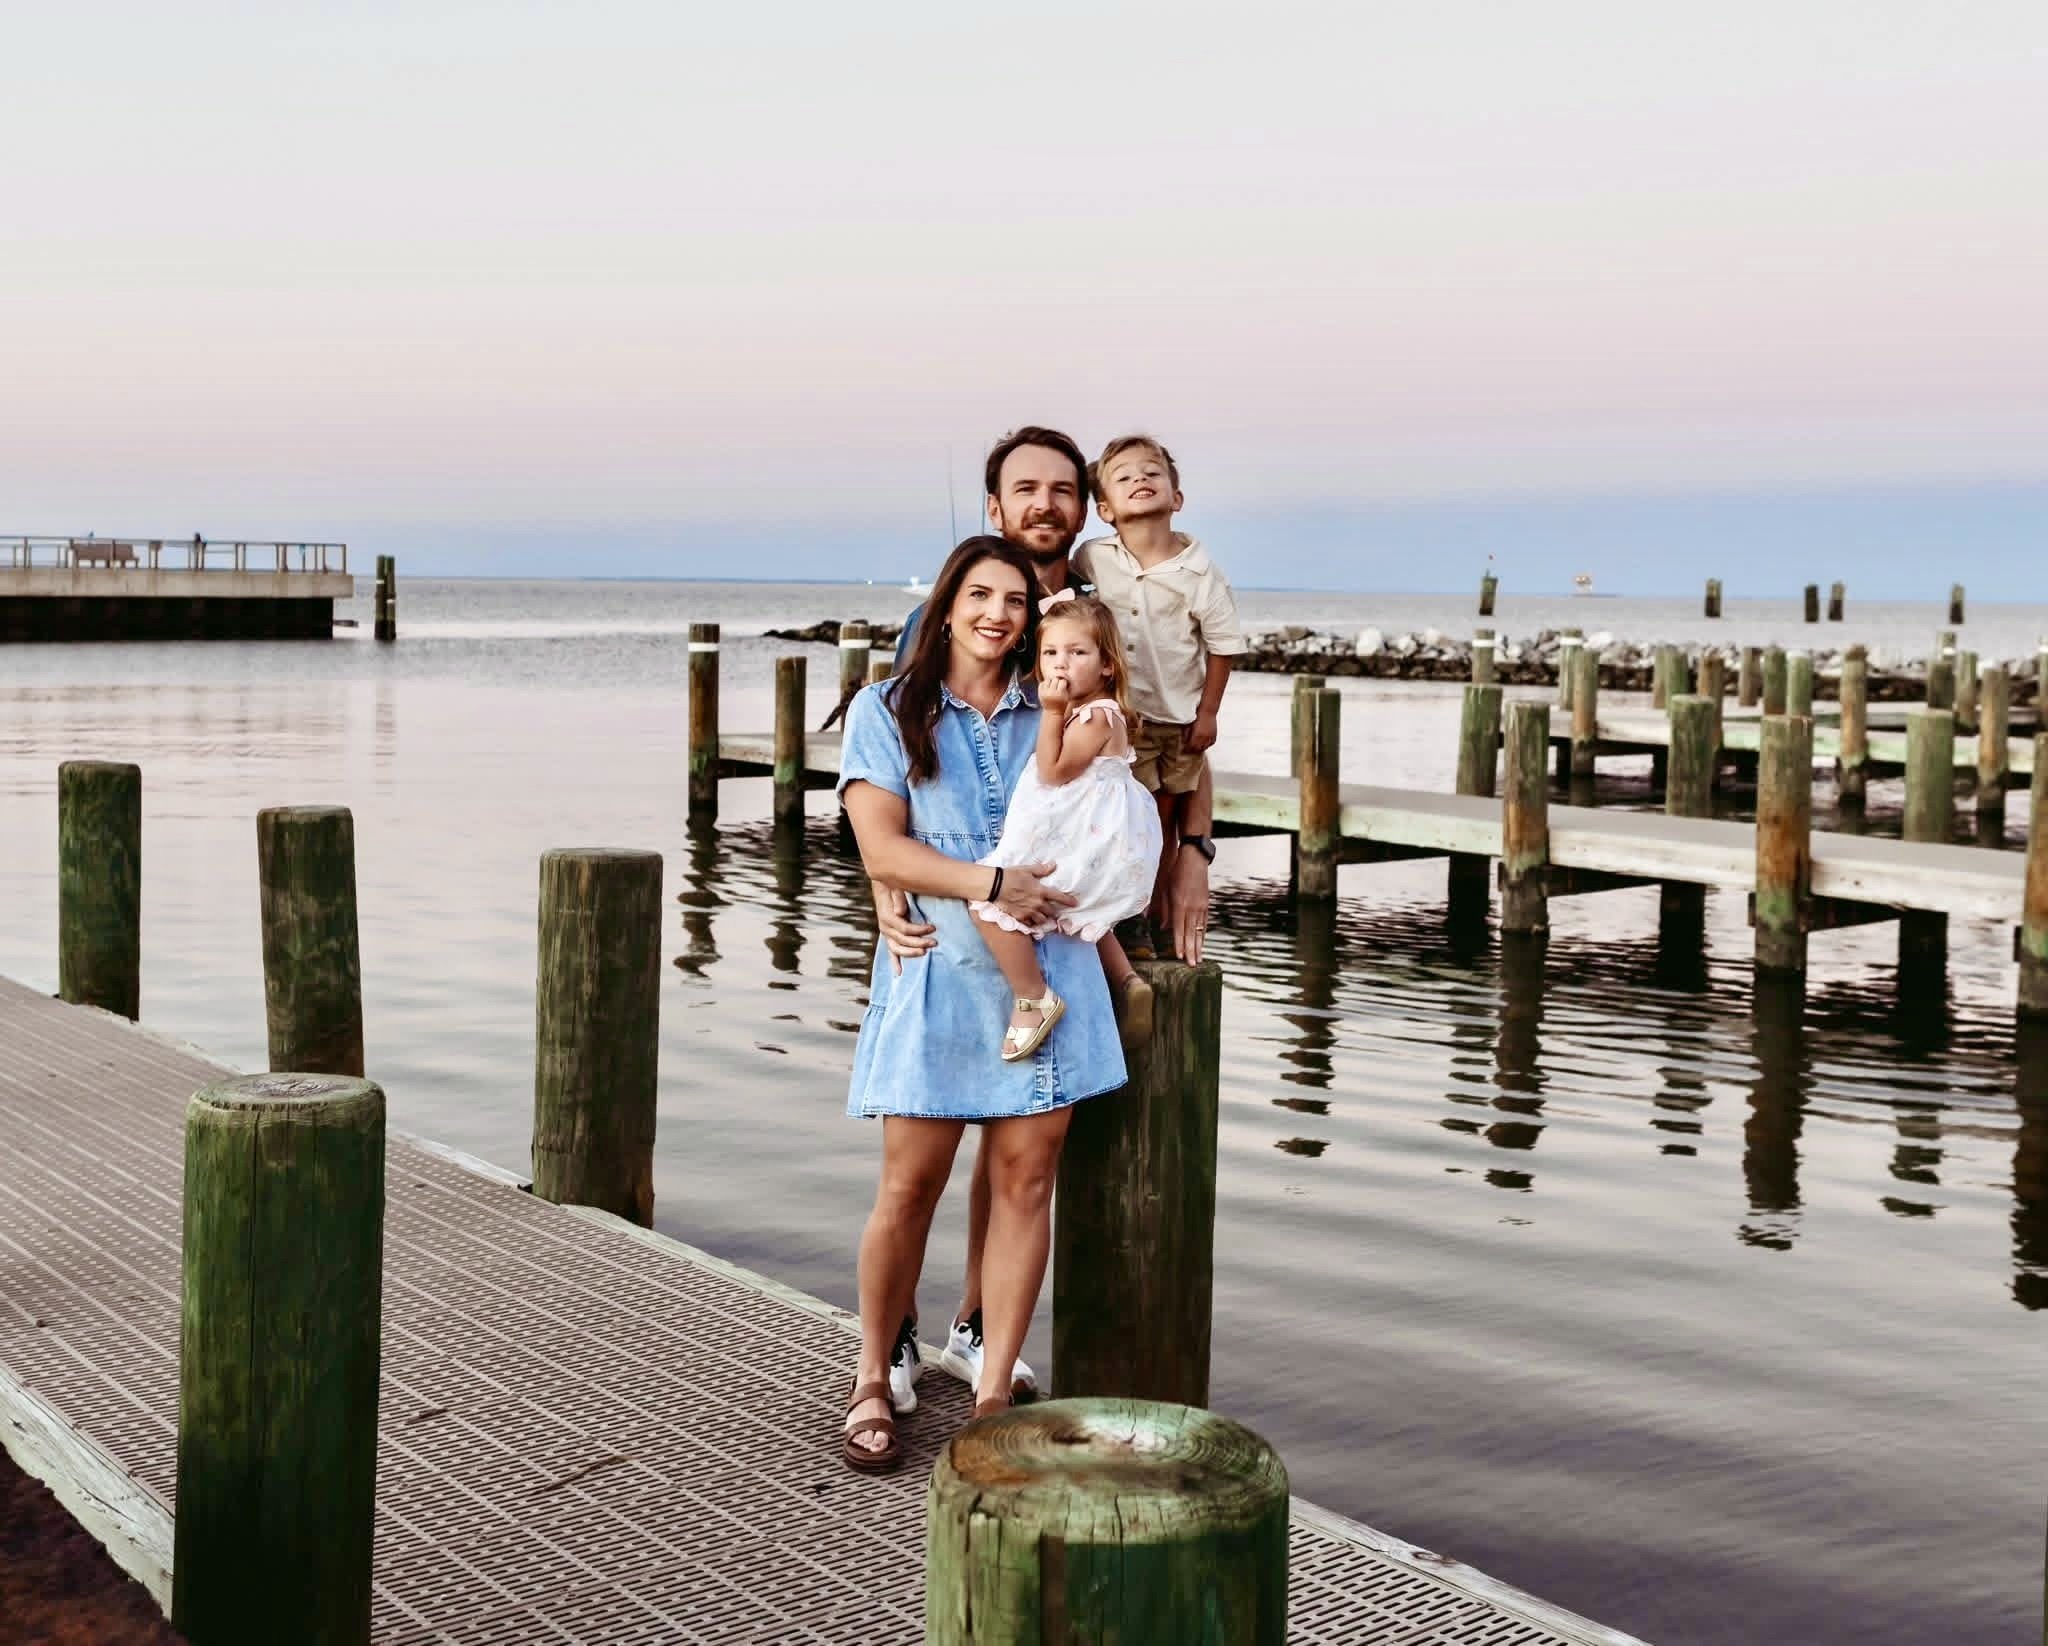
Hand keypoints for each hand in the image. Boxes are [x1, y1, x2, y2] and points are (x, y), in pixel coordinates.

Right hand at [872, 881, 935, 973]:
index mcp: (886, 916)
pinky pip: (891, 950)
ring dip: (910, 953)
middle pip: (902, 941)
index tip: (933, 928)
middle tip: (935, 942)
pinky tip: (899, 972)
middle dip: (919, 943)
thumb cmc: (892, 882)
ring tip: (925, 952)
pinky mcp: (889, 935)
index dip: (919, 930)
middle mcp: (884, 926)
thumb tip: (899, 912)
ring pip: (897, 949)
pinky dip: (894, 961)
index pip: (903, 929)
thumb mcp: (895, 885)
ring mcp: (886, 932)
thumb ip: (898, 896)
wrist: (884, 881)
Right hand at [996, 860, 1077, 926]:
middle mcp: (1037, 903)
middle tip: (1055, 911)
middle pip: (1051, 912)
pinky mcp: (1020, 917)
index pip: (1059, 897)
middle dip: (1054, 912)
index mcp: (1041, 891)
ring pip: (1042, 920)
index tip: (1075, 903)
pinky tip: (1032, 921)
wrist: (995, 886)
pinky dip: (1032, 923)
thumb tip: (1054, 865)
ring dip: (1044, 919)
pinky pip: (1030, 924)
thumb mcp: (1027, 870)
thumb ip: (1041, 870)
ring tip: (1044, 918)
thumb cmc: (1011, 876)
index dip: (1069, 901)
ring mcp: (1029, 912)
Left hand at [1038, 671, 1072, 709]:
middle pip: (1055, 679)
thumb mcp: (1067, 696)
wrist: (1052, 712)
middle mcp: (1051, 692)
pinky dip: (1045, 684)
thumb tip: (1063, 676)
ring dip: (1051, 681)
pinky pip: (1042, 683)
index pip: (1062, 681)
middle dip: (1057, 681)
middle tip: (1058, 685)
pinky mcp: (1039, 693)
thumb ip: (1065, 687)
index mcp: (1060, 694)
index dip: (1064, 682)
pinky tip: (1048, 687)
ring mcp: (1044, 693)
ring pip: (1048, 680)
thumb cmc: (1061, 704)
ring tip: (1052, 685)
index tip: (1064, 685)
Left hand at [1167, 843, 1211, 965]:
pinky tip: (1202, 944)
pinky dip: (1203, 935)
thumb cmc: (1176, 872)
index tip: (1179, 956)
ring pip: (1199, 930)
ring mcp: (1200, 906)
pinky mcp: (1206, 904)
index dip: (1179, 943)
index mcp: (1179, 903)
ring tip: (1198, 959)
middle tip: (1192, 965)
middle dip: (1190, 950)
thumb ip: (1165, 909)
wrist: (1194, 859)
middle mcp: (1191, 907)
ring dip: (1198, 946)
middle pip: (1190, 933)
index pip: (1178, 928)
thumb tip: (1164, 927)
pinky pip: (1204, 923)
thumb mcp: (1165, 889)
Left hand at [1185, 709, 1218, 754]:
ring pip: (1204, 748)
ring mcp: (1210, 737)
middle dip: (1192, 750)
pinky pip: (1210, 744)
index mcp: (1197, 735)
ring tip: (1195, 748)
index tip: (1184, 749)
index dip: (1187, 749)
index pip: (1191, 746)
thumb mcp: (1189, 725)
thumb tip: (1184, 741)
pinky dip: (1206, 745)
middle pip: (1197, 749)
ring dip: (1199, 749)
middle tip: (1189, 749)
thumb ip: (1186, 734)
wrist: (1208, 711)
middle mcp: (1204, 737)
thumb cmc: (1197, 716)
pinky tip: (1203, 744)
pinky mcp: (1214, 735)